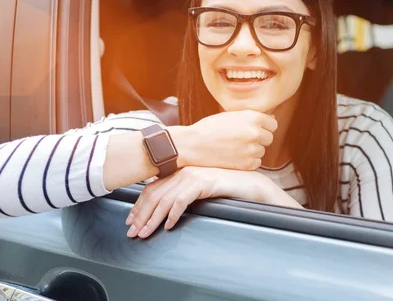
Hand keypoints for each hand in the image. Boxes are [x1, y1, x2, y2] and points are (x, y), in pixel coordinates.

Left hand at [125, 166, 300, 237]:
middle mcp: (184, 170)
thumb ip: (182, 193)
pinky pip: (182, 200)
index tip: (131, 221)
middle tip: (133, 232)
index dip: (138, 206)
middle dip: (141, 215)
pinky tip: (168, 226)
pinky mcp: (204, 182)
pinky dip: (173, 214)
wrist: (250, 185)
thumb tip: (162, 208)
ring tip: (146, 233)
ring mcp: (194, 175)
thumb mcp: (199, 190)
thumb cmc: (225, 190)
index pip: (152, 188)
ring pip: (165, 199)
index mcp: (180, 171)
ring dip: (153, 219)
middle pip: (155, 194)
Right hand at [173, 111, 277, 170]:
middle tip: (241, 140)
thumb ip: (251, 117)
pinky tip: (234, 157)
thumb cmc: (209, 128)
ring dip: (252, 151)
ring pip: (262, 151)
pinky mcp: (247, 164)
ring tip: (234, 148)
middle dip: (259, 139)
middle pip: (269, 138)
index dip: (264, 127)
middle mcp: (255, 132)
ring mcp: (252, 149)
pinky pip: (255, 163)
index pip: (273, 124)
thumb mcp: (231, 115)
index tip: (255, 130)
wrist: (192, 145)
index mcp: (253, 117)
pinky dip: (248, 162)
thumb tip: (272, 119)